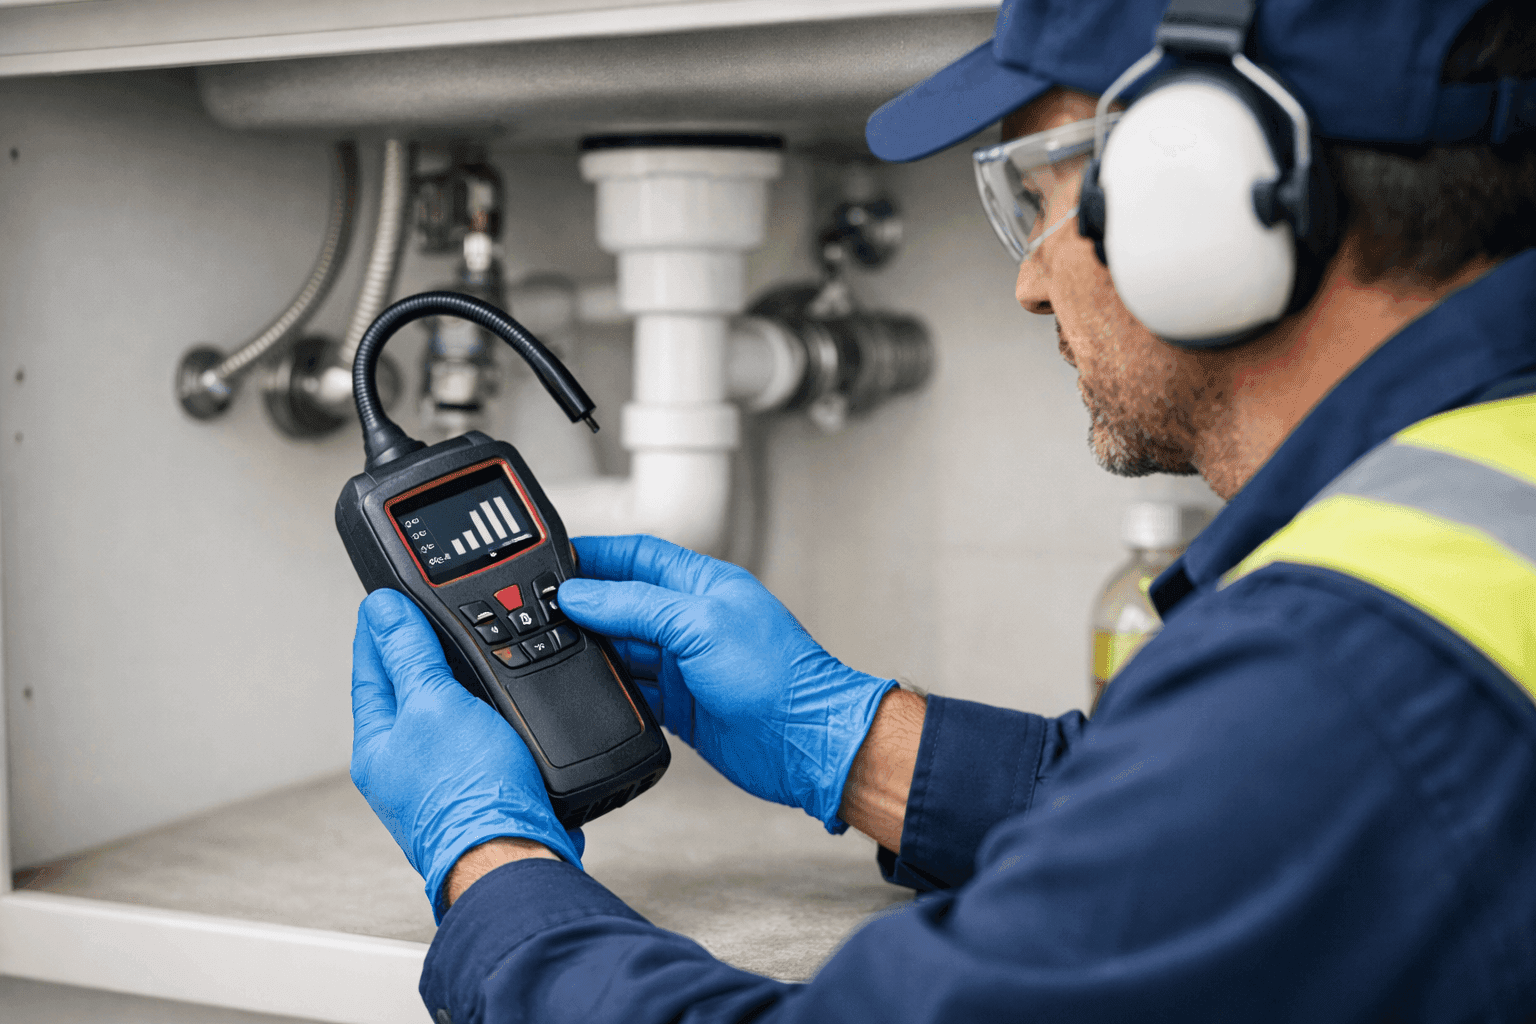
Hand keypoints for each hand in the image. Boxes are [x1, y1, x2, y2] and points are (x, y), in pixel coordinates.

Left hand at [350, 589, 583, 919]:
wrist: (517, 854)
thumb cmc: (469, 798)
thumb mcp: (434, 705)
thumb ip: (409, 655)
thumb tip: (383, 610)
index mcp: (378, 743)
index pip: (371, 668)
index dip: (381, 627)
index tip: (386, 598)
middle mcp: (404, 764)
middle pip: (408, 691)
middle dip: (419, 654)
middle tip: (423, 617)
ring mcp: (442, 778)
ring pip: (446, 714)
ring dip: (457, 683)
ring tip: (465, 653)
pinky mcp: (481, 787)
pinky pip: (478, 736)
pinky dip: (487, 712)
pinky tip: (504, 705)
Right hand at [557, 535, 897, 831]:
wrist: (805, 743)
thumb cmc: (778, 675)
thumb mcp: (700, 625)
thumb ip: (636, 606)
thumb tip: (581, 595)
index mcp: (701, 586)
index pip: (637, 556)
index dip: (594, 554)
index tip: (552, 558)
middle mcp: (691, 621)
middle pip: (623, 604)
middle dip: (584, 607)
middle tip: (540, 611)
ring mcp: (686, 665)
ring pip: (624, 651)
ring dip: (593, 652)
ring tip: (556, 651)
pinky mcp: (682, 706)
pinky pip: (634, 693)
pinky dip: (611, 693)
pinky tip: (591, 692)